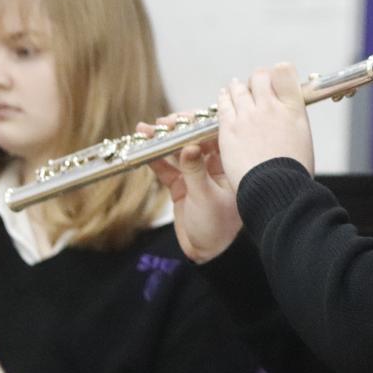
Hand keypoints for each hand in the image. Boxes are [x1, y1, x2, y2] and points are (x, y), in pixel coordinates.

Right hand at [145, 115, 241, 263]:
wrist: (209, 254)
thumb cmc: (217, 227)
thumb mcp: (206, 196)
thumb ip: (195, 171)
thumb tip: (189, 145)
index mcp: (229, 165)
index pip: (214, 136)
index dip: (197, 124)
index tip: (182, 118)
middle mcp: (213, 167)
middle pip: (194, 140)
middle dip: (177, 130)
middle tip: (161, 123)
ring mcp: (196, 176)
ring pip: (178, 152)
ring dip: (162, 142)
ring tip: (145, 131)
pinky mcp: (181, 187)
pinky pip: (167, 169)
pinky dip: (155, 159)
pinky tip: (143, 149)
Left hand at [215, 63, 317, 188]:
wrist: (275, 187)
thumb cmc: (293, 170)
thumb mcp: (304, 137)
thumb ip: (293, 119)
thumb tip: (287, 114)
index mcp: (293, 108)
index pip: (285, 72)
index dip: (278, 73)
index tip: (274, 81)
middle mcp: (271, 106)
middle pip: (260, 77)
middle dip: (257, 80)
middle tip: (254, 87)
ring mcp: (249, 116)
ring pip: (239, 89)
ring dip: (238, 87)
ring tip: (236, 88)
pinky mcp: (230, 127)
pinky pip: (224, 104)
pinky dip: (224, 98)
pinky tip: (224, 97)